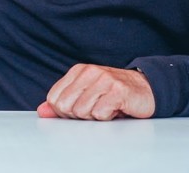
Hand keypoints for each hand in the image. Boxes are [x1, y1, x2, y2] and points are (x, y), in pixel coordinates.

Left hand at [37, 64, 154, 120]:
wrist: (147, 90)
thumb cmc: (114, 94)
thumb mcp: (85, 95)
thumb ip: (62, 102)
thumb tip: (42, 111)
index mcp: (78, 71)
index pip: (54, 99)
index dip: (64, 112)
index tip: (80, 109)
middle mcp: (90, 72)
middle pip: (65, 107)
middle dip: (79, 116)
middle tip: (95, 109)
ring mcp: (104, 79)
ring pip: (82, 112)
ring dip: (95, 117)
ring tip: (107, 108)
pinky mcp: (118, 91)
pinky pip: (100, 114)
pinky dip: (107, 117)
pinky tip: (116, 109)